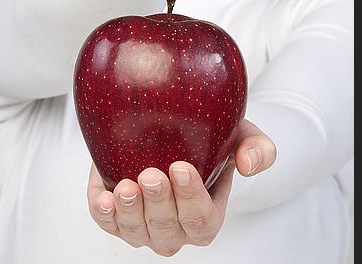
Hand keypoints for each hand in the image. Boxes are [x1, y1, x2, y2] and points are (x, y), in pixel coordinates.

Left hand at [87, 119, 275, 256]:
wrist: (181, 131)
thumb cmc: (214, 139)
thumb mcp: (243, 135)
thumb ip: (257, 148)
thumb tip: (249, 165)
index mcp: (207, 217)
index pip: (201, 218)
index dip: (191, 198)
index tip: (181, 168)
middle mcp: (175, 229)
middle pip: (166, 226)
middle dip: (158, 202)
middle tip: (152, 175)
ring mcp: (145, 226)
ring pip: (136, 230)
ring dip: (130, 210)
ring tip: (127, 186)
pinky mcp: (118, 214)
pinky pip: (108, 223)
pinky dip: (104, 213)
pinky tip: (104, 198)